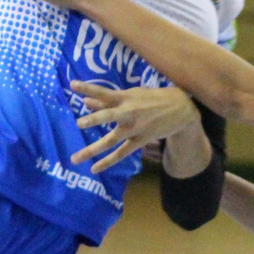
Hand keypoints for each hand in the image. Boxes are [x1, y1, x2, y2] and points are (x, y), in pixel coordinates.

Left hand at [69, 82, 201, 172]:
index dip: (88, 88)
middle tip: (80, 123)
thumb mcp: (132, 94)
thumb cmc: (152, 99)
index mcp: (126, 97)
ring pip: (112, 140)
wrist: (181, 110)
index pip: (104, 92)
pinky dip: (108, 161)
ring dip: (93, 149)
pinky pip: (122, 153)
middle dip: (96, 119)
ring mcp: (135, 128)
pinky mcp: (141, 140)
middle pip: (110, 115)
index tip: (72, 84)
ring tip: (76, 158)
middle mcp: (129, 112)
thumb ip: (108, 100)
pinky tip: (94, 168)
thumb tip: (85, 102)